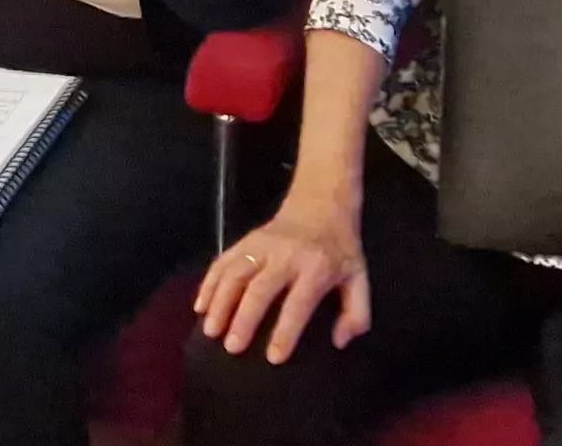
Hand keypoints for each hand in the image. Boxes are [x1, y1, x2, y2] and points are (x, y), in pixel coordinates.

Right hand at [195, 196, 373, 361]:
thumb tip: (338, 342)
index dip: (286, 331)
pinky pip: (222, 262)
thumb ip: (356, 314)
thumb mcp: (360, 278)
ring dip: (220, 302)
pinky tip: (201, 306)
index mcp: (316, 267)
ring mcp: (261, 245)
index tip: (273, 357)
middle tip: (232, 347)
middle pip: (259, 288)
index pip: (298, 303)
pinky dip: (209, 284)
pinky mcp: (245, 241)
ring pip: (234, 274)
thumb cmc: (339, 249)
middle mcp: (285, 255)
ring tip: (210, 331)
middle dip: (244, 319)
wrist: (320, 203)